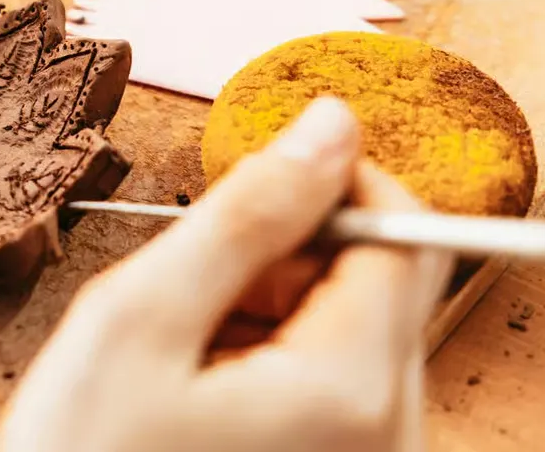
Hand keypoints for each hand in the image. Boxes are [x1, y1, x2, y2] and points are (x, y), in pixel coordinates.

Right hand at [0, 98, 451, 451]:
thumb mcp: (141, 315)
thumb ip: (244, 214)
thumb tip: (328, 124)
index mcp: (350, 391)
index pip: (404, 232)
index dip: (328, 181)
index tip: (244, 180)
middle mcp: (388, 434)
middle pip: (382, 279)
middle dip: (291, 249)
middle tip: (192, 280)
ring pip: (351, 323)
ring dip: (271, 300)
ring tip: (183, 341)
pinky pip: (333, 376)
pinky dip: (267, 348)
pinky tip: (198, 377)